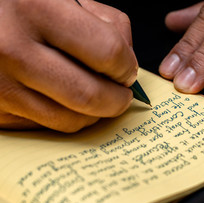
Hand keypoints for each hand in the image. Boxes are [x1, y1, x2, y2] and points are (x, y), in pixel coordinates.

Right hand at [0, 0, 137, 131]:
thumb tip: (127, 60)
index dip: (126, 65)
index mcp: (34, 8)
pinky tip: (65, 100)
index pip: (106, 52)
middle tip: (123, 94)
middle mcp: (11, 50)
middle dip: (118, 100)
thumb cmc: (16, 0)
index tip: (127, 69)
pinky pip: (42, 125)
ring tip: (100, 98)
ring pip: (68, 120)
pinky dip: (64, 117)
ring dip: (95, 114)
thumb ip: (103, 20)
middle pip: (89, 95)